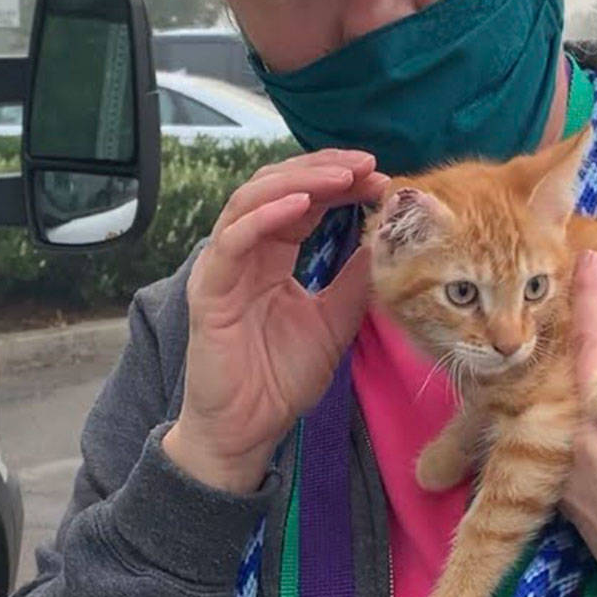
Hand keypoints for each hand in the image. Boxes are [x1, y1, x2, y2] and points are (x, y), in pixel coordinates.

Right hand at [163, 151, 387, 493]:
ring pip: (252, 199)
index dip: (340, 184)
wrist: (246, 430)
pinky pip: (232, 240)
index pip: (304, 201)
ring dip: (299, 181)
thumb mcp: (335, 321)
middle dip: (323, 170)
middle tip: (367, 165)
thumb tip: (388, 242)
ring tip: (341, 177)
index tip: (382, 179)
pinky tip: (301, 206)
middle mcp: (245, 252)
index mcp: (272, 256)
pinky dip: (264, 216)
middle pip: (277, 187)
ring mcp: (223, 267)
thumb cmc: (280, 380)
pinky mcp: (208, 290)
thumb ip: (356, 280)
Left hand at [560, 250, 596, 596]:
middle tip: (562, 287)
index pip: (591, 349)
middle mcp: (574, 459)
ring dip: (565, 381)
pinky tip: (587, 409)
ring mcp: (573, 488)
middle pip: (562, 382)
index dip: (591, 298)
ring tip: (570, 339)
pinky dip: (574, 420)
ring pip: (560, 419)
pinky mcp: (580, 512)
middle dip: (565, 334)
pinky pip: (568, 451)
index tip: (585, 257)